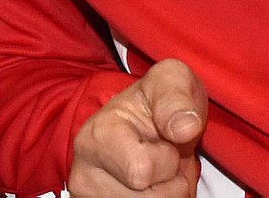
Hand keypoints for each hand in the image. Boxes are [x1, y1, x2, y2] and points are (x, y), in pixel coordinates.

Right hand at [70, 59, 207, 196]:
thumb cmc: (159, 102)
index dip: (168, 159)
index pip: (141, 171)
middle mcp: (84, 174)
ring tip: (161, 174)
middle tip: (166, 159)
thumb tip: (184, 128)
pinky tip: (154, 187)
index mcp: (96, 136)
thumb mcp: (172, 82)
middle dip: (173, 182)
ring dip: (169, 195)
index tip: (164, 139)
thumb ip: (176, 98)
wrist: (148, 125)